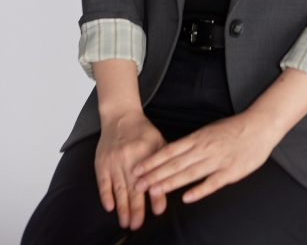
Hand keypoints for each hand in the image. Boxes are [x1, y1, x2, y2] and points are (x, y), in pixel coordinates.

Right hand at [95, 109, 167, 229]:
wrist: (120, 116)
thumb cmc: (142, 131)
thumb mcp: (158, 141)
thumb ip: (164, 162)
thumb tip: (171, 183)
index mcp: (146, 152)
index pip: (152, 178)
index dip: (155, 195)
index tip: (158, 211)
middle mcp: (129, 157)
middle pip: (134, 187)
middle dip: (136, 209)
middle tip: (138, 224)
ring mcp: (114, 160)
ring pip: (119, 188)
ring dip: (122, 207)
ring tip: (125, 222)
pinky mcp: (101, 162)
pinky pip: (102, 182)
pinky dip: (106, 195)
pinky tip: (110, 207)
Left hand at [132, 112, 277, 202]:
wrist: (260, 126)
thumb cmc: (234, 129)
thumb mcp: (209, 131)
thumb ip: (192, 143)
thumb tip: (173, 153)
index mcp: (198, 137)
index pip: (170, 150)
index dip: (153, 160)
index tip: (137, 168)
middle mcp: (205, 148)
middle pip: (176, 164)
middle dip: (155, 174)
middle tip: (138, 184)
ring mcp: (218, 160)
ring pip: (190, 174)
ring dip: (171, 183)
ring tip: (155, 191)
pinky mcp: (231, 172)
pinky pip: (212, 183)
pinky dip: (199, 190)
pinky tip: (187, 198)